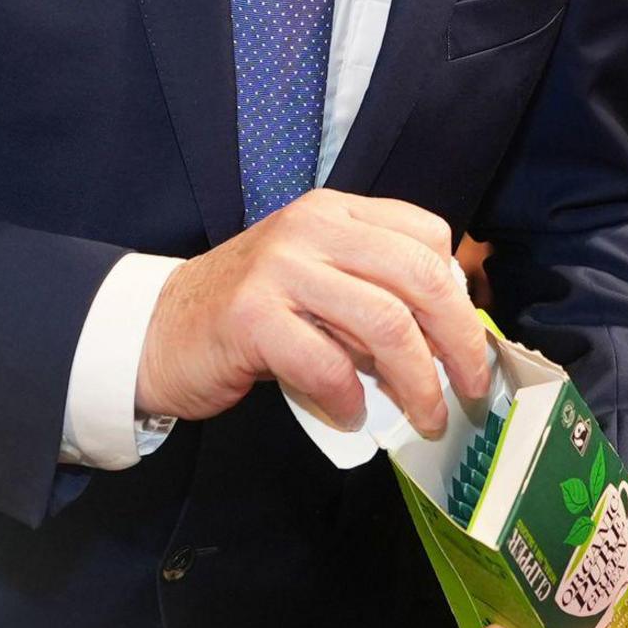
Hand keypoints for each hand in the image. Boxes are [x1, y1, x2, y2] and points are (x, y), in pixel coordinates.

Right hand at [138, 190, 493, 434]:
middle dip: (458, 341)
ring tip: (423, 416)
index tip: (467, 343)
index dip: (460, 295)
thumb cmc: (251, 314)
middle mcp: (312, 227)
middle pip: (419, 276)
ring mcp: (280, 268)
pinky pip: (329, 364)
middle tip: (469, 389)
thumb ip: (373, 292)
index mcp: (337, 211)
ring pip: (386, 322)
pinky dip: (351, 398)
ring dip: (417, 382)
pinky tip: (352, 414)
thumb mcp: (318, 281)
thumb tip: (449, 339)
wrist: (158, 329)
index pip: (427, 235)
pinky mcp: (252, 317)